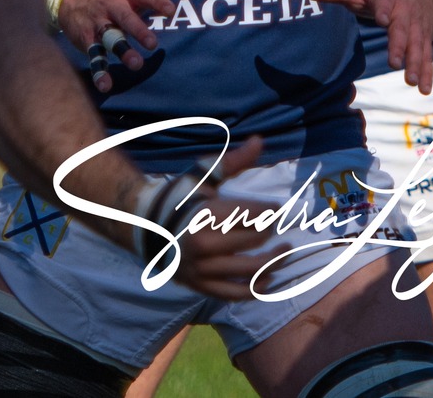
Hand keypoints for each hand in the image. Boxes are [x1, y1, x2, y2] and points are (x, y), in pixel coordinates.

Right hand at [56, 0, 204, 92]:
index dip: (157, 1)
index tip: (170, 11)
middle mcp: (111, 6)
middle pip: (125, 18)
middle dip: (138, 30)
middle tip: (153, 44)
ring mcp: (98, 24)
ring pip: (109, 38)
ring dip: (121, 51)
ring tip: (136, 64)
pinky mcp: (86, 40)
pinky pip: (93, 55)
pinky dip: (98, 71)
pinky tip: (106, 85)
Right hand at [170, 137, 278, 300]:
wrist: (148, 227)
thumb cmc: (180, 197)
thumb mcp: (203, 175)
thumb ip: (232, 161)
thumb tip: (258, 140)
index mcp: (204, 215)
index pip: (250, 215)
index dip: (269, 211)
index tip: (276, 208)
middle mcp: (202, 245)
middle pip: (252, 242)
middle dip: (270, 234)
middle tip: (280, 229)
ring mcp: (201, 269)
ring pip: (247, 271)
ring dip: (272, 263)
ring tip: (284, 253)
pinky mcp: (200, 285)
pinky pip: (233, 293)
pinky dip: (254, 289)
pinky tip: (269, 280)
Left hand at [292, 0, 432, 93]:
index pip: (384, 3)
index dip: (383, 10)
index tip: (382, 19)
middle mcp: (404, 12)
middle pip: (403, 28)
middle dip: (401, 45)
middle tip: (395, 63)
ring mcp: (418, 26)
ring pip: (418, 45)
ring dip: (416, 63)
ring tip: (412, 82)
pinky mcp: (425, 38)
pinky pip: (426, 56)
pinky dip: (427, 72)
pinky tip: (425, 91)